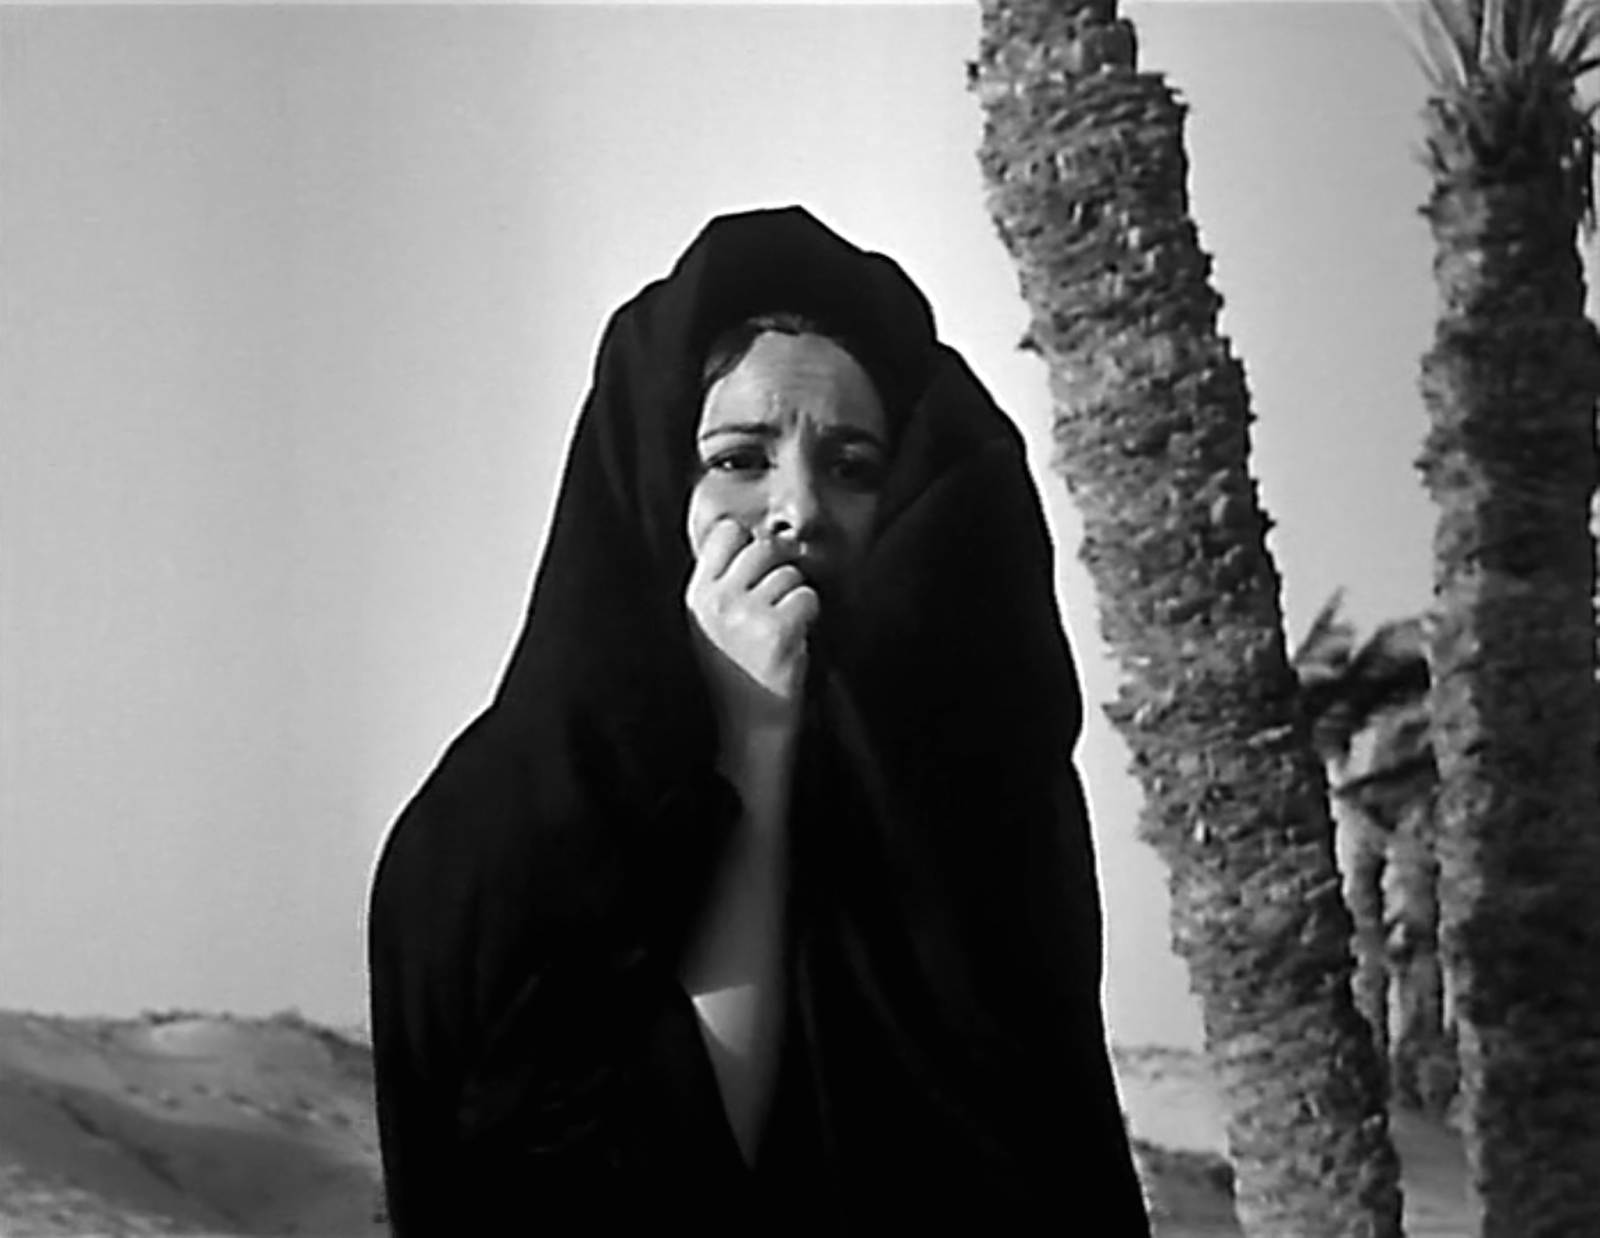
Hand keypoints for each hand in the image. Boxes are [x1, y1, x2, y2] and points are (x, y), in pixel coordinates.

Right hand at [686, 519, 819, 732]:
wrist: (750, 725)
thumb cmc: (738, 671)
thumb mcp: (712, 622)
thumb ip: (725, 580)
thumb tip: (762, 537)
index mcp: (698, 593)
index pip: (727, 532)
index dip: (750, 543)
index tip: (758, 571)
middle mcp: (717, 599)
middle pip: (763, 547)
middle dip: (780, 569)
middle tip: (778, 602)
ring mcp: (746, 613)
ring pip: (790, 573)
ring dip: (796, 596)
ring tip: (783, 626)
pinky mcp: (777, 630)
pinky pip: (807, 597)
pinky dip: (810, 615)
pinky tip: (795, 637)